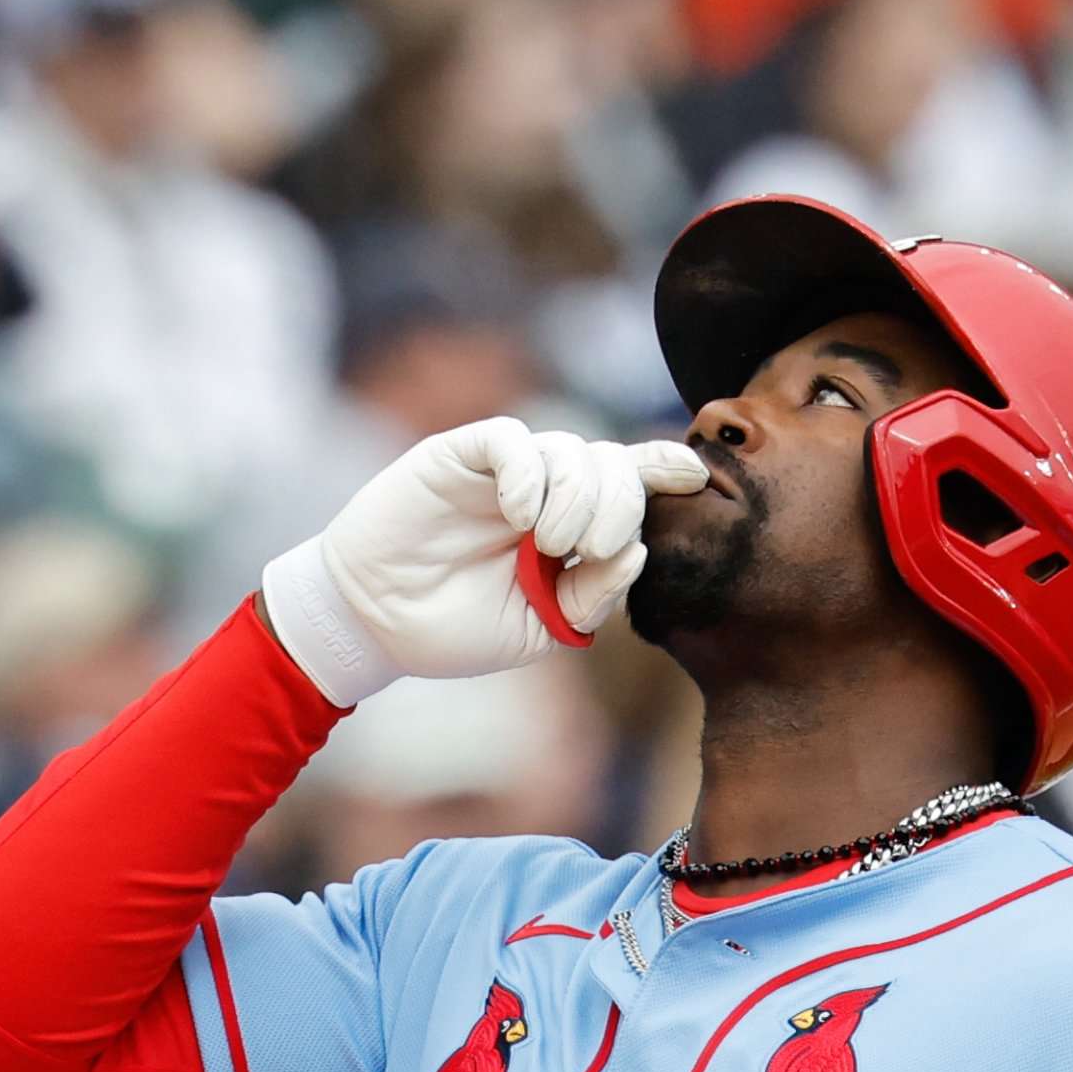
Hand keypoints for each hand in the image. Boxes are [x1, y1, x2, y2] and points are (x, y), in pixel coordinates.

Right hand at [261, 420, 710, 705]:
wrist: (375, 623)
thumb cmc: (457, 627)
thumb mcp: (539, 630)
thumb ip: (591, 598)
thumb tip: (636, 551)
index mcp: (573, 529)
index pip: (631, 484)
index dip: (665, 469)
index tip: (697, 476)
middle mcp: (546, 491)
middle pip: (611, 464)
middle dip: (618, 502)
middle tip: (588, 548)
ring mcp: (505, 472)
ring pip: (570, 449)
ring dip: (575, 496)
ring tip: (546, 542)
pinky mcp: (462, 456)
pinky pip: (513, 441)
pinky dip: (528, 472)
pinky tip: (518, 514)